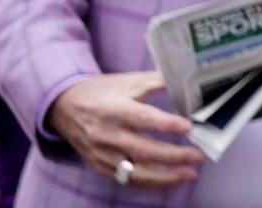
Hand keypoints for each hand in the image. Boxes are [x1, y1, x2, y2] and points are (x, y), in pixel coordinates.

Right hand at [46, 71, 202, 190]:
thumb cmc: (101, 92)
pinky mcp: (99, 166)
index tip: (189, 127)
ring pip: (135, 171)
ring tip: (189, 174)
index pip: (142, 119)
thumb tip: (186, 77)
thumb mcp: (127, 81)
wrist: (64, 107)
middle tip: (198, 156)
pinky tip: (169, 181)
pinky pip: (126, 180)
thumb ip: (156, 81)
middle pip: (142, 150)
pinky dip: (149, 183)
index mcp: (114, 109)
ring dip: (165, 177)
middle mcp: (106, 134)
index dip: (166, 124)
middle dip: (173, 156)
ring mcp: (102, 154)